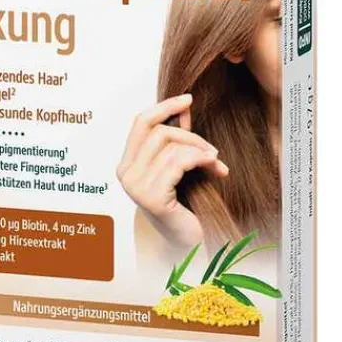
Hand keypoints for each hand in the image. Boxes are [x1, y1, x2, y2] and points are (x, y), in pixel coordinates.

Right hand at [116, 94, 228, 247]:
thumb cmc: (185, 205)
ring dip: (200, 150)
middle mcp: (125, 173)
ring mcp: (135, 186)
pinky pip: (178, 162)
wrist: (189, 243)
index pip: (140, 122)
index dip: (164, 107)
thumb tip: (185, 104)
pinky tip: (216, 169)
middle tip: (211, 149)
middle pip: (158, 131)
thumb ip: (178, 137)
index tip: (188, 99)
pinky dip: (201, 160)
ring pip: (170, 146)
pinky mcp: (151, 196)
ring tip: (216, 162)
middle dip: (190, 135)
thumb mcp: (180, 164)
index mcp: (127, 164)